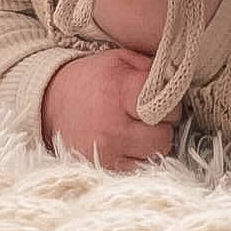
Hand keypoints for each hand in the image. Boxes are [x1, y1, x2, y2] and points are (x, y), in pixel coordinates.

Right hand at [41, 47, 181, 171]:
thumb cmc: (92, 79)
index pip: (166, 106)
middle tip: (150, 118)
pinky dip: (138, 158)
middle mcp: (111, 126)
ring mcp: (106, 152)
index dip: (171, 105)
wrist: (50, 103)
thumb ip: (152, 69)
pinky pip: (138, 170)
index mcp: (118, 91)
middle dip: (162, 127)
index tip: (162, 102)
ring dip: (152, 145)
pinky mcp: (102, 169)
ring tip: (137, 131)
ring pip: (154, 157)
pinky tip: (128, 144)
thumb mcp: (120, 60)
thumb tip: (179, 82)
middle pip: (163, 137)